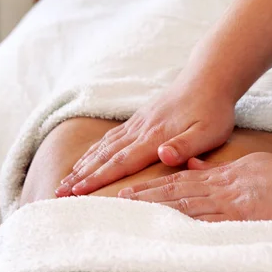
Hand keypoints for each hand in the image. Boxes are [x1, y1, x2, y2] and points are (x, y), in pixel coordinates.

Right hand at [56, 81, 235, 196]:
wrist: (208, 77)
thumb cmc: (213, 110)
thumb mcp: (209, 132)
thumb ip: (185, 146)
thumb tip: (163, 155)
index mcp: (155, 137)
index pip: (121, 163)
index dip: (98, 179)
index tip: (77, 193)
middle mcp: (140, 130)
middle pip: (104, 156)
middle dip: (81, 176)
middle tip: (59, 192)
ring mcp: (137, 123)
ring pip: (104, 146)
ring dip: (83, 164)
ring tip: (66, 178)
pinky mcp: (139, 118)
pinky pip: (111, 136)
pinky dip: (94, 148)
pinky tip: (87, 157)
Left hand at [117, 152, 271, 222]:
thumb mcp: (247, 163)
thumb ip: (218, 167)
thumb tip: (194, 162)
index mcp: (220, 176)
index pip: (179, 181)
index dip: (152, 186)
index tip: (130, 190)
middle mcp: (217, 190)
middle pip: (175, 194)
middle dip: (145, 197)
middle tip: (118, 201)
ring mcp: (226, 207)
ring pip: (184, 208)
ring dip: (156, 211)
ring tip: (133, 214)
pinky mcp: (237, 222)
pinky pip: (205, 226)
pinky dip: (182, 229)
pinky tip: (164, 233)